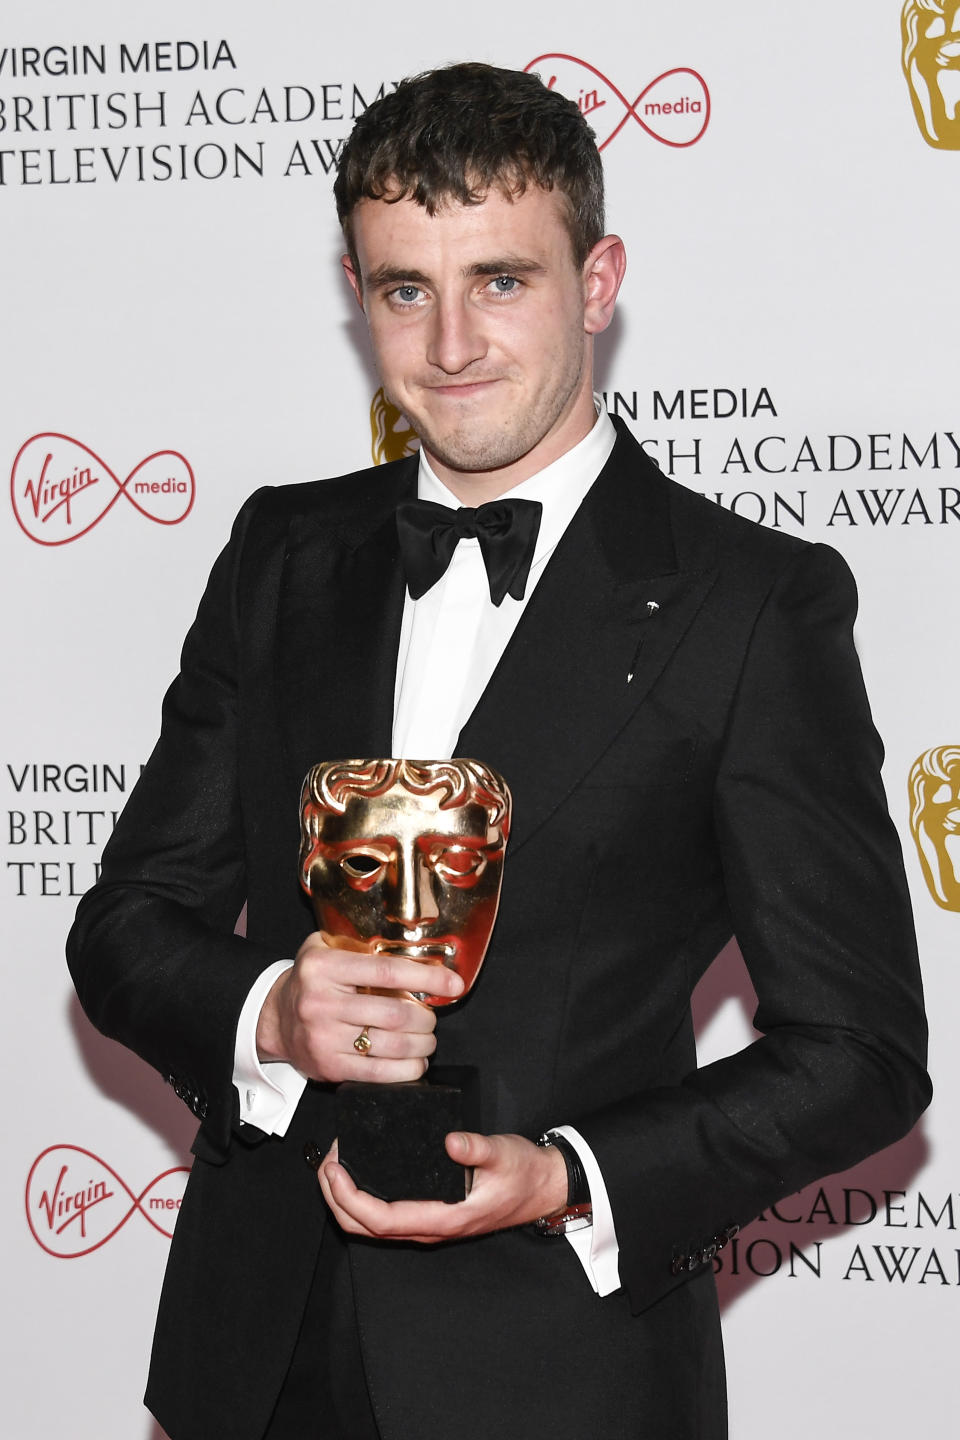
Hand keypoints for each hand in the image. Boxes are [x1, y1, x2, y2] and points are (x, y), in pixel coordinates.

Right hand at [255, 930, 463, 1083]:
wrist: (275, 1018)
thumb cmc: (311, 981)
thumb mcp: (325, 949)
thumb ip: (361, 945)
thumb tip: (419, 952)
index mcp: (324, 967)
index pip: (387, 972)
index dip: (427, 979)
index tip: (453, 984)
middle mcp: (321, 1002)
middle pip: (394, 1014)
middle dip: (426, 1018)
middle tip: (432, 1017)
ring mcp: (324, 1038)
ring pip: (391, 1045)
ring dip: (421, 1044)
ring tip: (427, 1038)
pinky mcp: (328, 1067)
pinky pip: (378, 1072)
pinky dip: (406, 1070)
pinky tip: (416, 1062)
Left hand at [319, 1131, 568, 1242]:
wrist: (543, 1188)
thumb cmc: (523, 1173)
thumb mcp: (503, 1153)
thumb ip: (477, 1148)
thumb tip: (451, 1141)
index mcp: (445, 1218)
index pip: (382, 1220)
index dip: (350, 1198)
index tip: (334, 1169)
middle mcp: (431, 1228)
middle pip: (367, 1229)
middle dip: (336, 1199)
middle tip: (324, 1163)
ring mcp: (429, 1225)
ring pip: (373, 1228)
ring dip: (345, 1202)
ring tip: (333, 1168)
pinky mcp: (430, 1214)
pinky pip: (386, 1218)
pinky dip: (362, 1201)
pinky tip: (358, 1177)